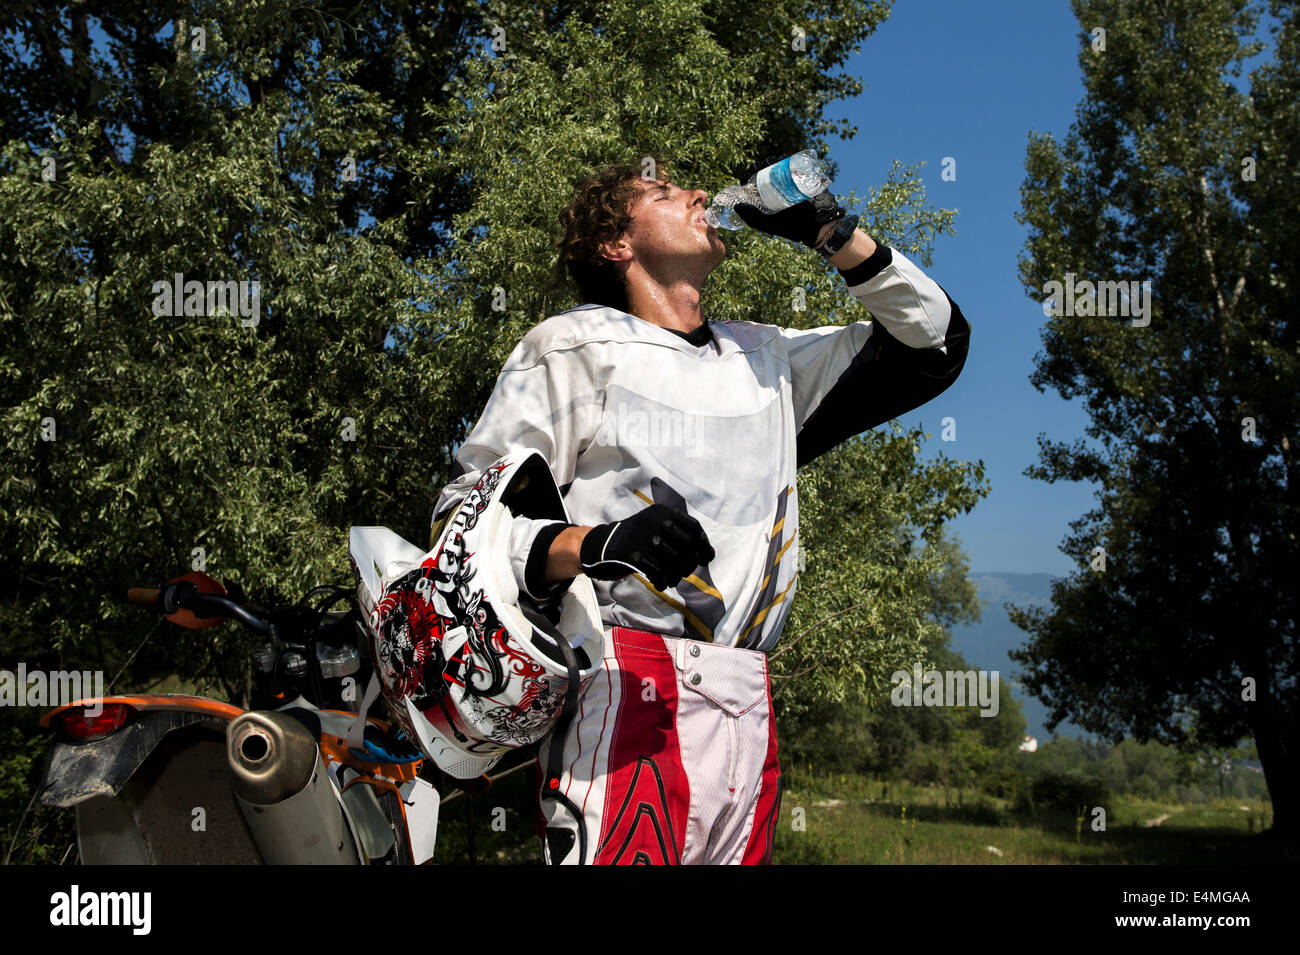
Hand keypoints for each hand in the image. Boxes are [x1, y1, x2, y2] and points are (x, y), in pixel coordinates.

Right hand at [580, 503, 714, 590]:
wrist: (604, 544)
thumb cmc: (638, 538)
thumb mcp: (656, 525)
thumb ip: (679, 534)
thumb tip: (705, 554)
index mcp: (663, 512)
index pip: (693, 527)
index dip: (704, 544)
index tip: (706, 558)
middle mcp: (655, 521)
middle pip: (687, 545)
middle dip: (690, 562)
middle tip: (686, 572)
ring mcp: (644, 537)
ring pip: (674, 561)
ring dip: (676, 575)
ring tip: (672, 580)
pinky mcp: (633, 554)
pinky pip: (657, 572)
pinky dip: (662, 581)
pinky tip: (660, 583)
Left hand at [731, 153, 845, 248]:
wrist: (815, 224)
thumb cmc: (791, 227)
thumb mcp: (768, 224)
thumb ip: (752, 218)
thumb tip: (736, 206)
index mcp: (765, 199)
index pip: (752, 184)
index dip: (747, 177)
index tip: (746, 176)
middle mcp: (775, 189)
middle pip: (763, 172)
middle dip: (759, 166)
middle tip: (758, 167)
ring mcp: (787, 182)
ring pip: (776, 167)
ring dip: (771, 161)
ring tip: (769, 162)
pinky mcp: (800, 178)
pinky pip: (791, 164)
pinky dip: (785, 159)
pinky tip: (781, 159)